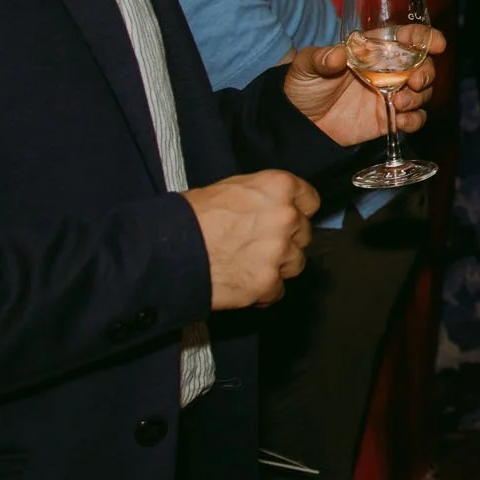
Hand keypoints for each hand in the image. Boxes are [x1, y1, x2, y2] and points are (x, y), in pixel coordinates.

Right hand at [185, 169, 319, 309]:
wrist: (169, 250)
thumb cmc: (192, 217)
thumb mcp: (232, 188)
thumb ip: (264, 197)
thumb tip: (275, 206)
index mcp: (279, 188)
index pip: (310, 201)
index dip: (297, 211)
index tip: (288, 219)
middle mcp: (286, 218)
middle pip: (303, 234)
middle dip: (286, 240)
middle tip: (257, 243)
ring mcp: (278, 252)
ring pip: (295, 263)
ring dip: (277, 265)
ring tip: (248, 263)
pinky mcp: (266, 283)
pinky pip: (277, 291)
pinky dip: (262, 290)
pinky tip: (242, 281)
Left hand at [284, 26, 446, 142]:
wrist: (299, 123)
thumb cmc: (304, 85)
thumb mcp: (306, 66)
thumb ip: (321, 58)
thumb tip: (337, 55)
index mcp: (375, 50)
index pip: (408, 37)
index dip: (425, 37)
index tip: (435, 44)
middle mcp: (389, 70)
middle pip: (424, 65)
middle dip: (427, 72)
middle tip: (415, 81)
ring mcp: (391, 95)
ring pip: (423, 92)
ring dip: (419, 97)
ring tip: (398, 103)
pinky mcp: (388, 118)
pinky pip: (414, 119)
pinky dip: (414, 120)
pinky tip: (401, 121)